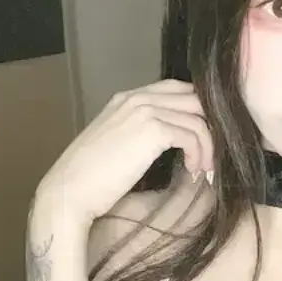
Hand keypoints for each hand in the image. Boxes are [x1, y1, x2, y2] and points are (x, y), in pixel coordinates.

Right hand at [34, 80, 212, 225]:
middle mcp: (137, 97)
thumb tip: (176, 140)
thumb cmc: (91, 178)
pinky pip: (192, 134)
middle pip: (193, 98)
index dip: (197, 111)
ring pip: (197, 118)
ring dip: (207, 145)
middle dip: (210, 124)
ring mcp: (144, 110)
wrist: (70, 191)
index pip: (177, 89)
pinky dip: (199, 152)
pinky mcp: (153, 130)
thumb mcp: (118, 143)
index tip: (203, 137)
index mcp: (127, 98)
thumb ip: (142, 132)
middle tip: (211, 152)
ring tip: (203, 167)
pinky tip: (194, 170)